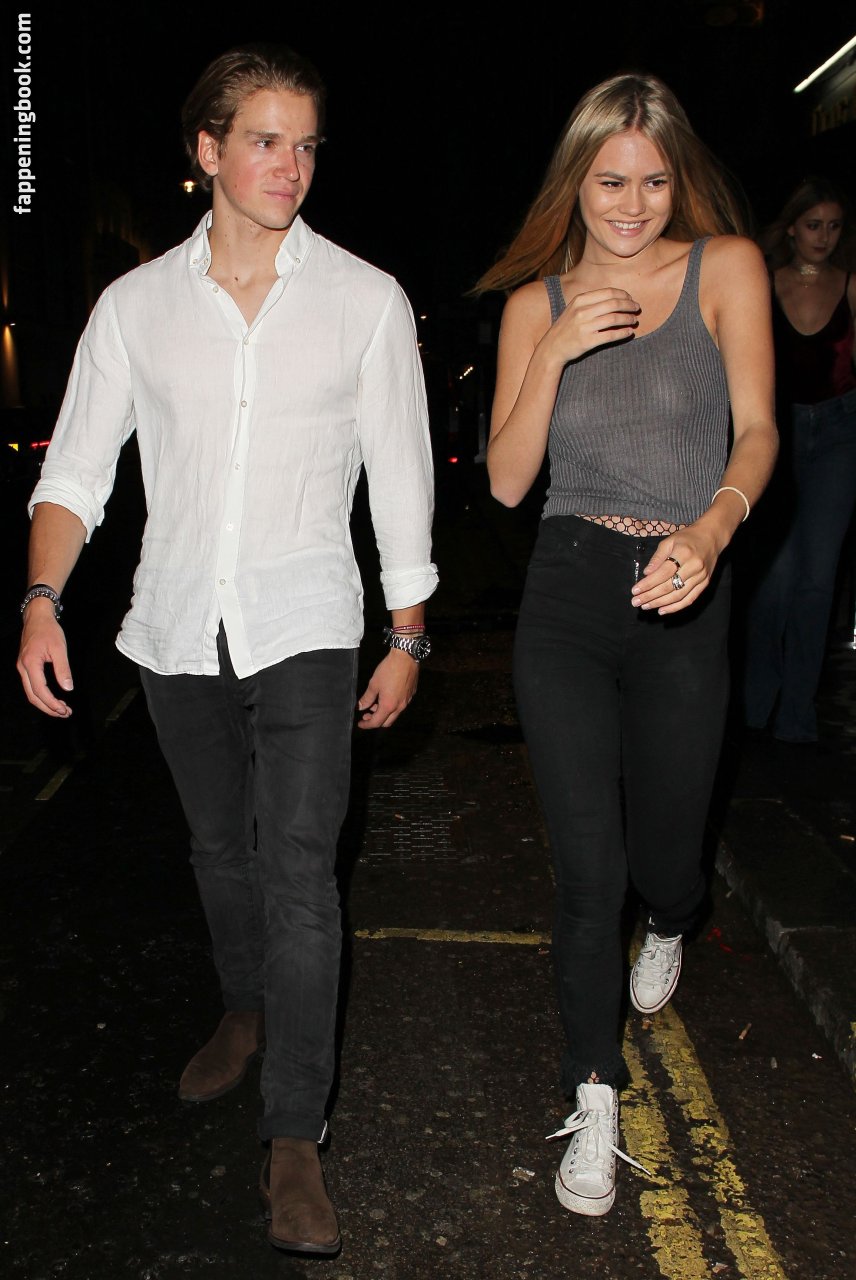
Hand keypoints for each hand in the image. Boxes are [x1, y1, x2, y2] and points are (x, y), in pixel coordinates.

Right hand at [17, 600, 73, 716]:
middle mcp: (23, 668)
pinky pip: (31, 685)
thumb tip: (68, 688)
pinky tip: (53, 698)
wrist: (37, 617)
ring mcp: (22, 667)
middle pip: (33, 696)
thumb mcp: (59, 648)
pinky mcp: (25, 666)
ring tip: (61, 709)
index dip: (52, 703)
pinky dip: (42, 695)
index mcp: (30, 664)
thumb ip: (63, 669)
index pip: (40, 691)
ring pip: (31, 692)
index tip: (64, 710)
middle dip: (48, 708)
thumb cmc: (48, 630)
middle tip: (64, 713)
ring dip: (45, 703)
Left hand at [356, 648, 418, 729]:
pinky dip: (391, 706)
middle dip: (375, 721)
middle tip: (366, 715)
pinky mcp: (411, 694)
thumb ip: (366, 698)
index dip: (367, 725)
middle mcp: (399, 706)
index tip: (360, 723)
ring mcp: (407, 701)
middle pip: (387, 722)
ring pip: (394, 714)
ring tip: (375, 704)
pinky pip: (400, 705)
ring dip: (384, 713)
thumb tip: (360, 707)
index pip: (376, 722)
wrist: (406, 657)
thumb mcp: (374, 684)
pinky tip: (386, 696)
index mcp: (388, 705)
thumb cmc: (389, 669)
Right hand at [547, 287, 640, 363]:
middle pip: (613, 304)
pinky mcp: (588, 341)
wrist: (552, 347)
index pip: (608, 293)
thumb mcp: (574, 308)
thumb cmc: (566, 327)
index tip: (630, 299)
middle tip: (637, 309)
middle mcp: (582, 311)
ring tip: (634, 320)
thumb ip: (591, 301)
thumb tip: (616, 298)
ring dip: (628, 319)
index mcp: (580, 300)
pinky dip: (623, 333)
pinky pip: (611, 335)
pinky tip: (629, 332)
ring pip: (614, 319)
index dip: (623, 295)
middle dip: (629, 306)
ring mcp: (585, 327)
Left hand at [630, 523, 722, 614]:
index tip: (635, 591)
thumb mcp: (669, 541)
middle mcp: (694, 566)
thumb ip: (657, 558)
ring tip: (645, 606)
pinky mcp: (705, 583)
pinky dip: (675, 607)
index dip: (648, 584)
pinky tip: (662, 610)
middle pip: (669, 586)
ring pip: (678, 595)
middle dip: (650, 596)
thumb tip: (646, 574)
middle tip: (636, 602)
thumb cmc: (687, 538)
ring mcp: (701, 577)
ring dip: (660, 603)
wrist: (711, 537)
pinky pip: (689, 599)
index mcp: (684, 553)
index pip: (663, 573)